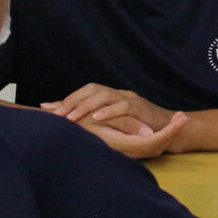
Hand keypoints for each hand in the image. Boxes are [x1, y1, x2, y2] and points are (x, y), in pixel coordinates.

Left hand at [45, 83, 173, 132]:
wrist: (169, 128)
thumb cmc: (139, 128)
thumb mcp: (115, 124)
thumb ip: (95, 121)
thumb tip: (71, 123)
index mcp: (111, 96)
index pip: (85, 92)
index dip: (68, 99)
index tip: (48, 110)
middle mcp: (119, 93)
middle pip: (92, 89)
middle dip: (72, 101)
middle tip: (56, 115)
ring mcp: (130, 98)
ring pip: (104, 94)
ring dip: (85, 106)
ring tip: (70, 118)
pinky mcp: (141, 107)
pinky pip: (124, 105)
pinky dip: (109, 111)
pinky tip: (96, 119)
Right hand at [79, 111, 188, 158]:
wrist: (60, 137)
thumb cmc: (79, 124)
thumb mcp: (103, 120)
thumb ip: (126, 125)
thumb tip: (148, 134)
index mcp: (122, 145)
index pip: (153, 142)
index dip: (170, 132)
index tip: (182, 119)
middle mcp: (124, 152)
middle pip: (155, 146)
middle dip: (171, 131)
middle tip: (184, 116)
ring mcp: (122, 151)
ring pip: (149, 146)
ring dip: (164, 133)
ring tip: (177, 119)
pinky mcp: (120, 148)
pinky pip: (140, 145)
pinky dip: (152, 135)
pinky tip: (157, 127)